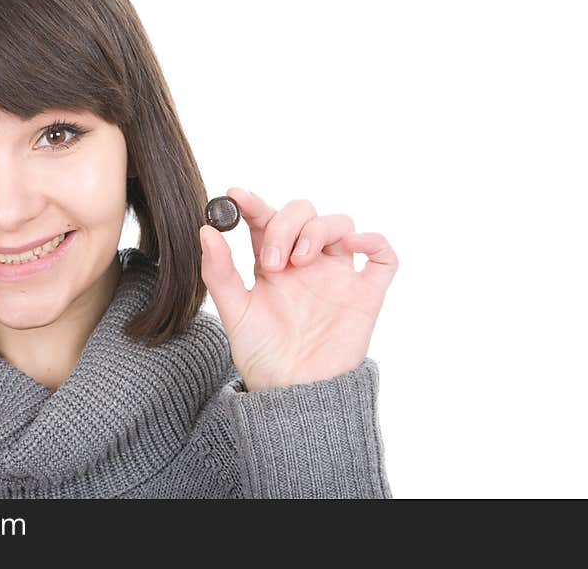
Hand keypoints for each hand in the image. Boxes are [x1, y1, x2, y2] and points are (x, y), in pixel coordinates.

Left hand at [199, 187, 398, 390]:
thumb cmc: (262, 354)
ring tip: (299, 262)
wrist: (292, 393)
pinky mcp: (365, 294)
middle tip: (272, 260)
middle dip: (286, 224)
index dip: (252, 203)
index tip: (235, 196)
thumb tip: (206, 229)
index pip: (265, 219)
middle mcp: (306, 263)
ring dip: (318, 230)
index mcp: (272, 263)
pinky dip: (372, 240)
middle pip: (303, 213)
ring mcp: (337, 276)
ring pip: (340, 223)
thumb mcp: (234, 312)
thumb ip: (219, 272)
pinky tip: (352, 246)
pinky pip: (383, 256)